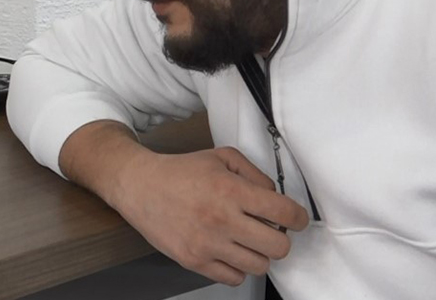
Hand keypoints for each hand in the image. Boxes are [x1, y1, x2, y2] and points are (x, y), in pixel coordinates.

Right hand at [108, 147, 309, 285]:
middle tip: (267, 229)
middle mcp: (221, 219)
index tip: (295, 219)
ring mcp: (207, 244)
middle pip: (279, 247)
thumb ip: (254, 174)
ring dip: (257, 253)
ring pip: (259, 266)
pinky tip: (228, 251)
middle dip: (279, 238)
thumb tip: (275, 197)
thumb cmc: (178, 171)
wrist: (138, 185)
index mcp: (230, 190)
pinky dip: (237, 267)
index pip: (285, 213)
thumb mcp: (220, 157)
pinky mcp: (193, 261)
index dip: (298, 218)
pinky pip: (234, 278)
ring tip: (245, 240)